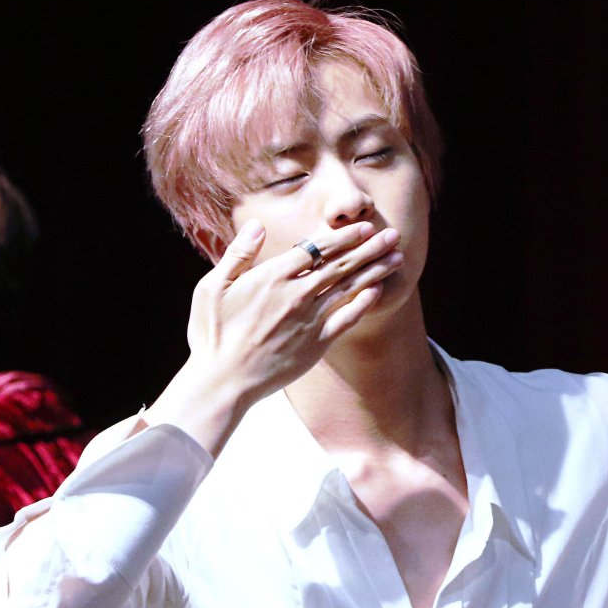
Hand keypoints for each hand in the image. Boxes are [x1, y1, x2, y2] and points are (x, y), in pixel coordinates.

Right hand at [185, 219, 401, 402]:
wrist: (223, 381)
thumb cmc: (212, 334)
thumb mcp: (212, 287)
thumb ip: (238, 254)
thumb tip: (257, 225)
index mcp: (271, 277)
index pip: (316, 248)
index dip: (343, 236)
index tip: (363, 226)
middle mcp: (296, 295)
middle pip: (340, 265)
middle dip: (369, 248)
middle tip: (392, 235)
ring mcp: (309, 320)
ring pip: (349, 288)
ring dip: (374, 271)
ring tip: (396, 258)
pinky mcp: (317, 344)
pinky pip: (347, 319)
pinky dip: (363, 303)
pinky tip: (378, 291)